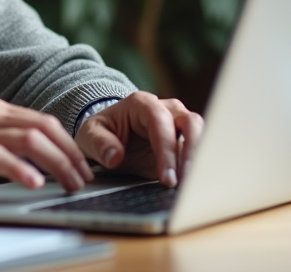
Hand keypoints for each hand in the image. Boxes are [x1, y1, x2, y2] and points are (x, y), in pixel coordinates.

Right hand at [0, 98, 93, 198]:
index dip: (68, 143)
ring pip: (31, 140)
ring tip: (69, 184)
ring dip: (57, 164)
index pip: (43, 121)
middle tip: (83, 177)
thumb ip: (3, 141)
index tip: (81, 165)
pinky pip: (2, 156)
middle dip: (70, 154)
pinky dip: (23, 169)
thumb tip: (40, 163)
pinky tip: (35, 183)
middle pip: (44, 128)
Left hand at [74, 92, 203, 187]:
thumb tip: (115, 156)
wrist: (109, 136)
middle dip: (191, 153)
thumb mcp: (89, 136)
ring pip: (201, 133)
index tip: (166, 177)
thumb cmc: (101, 133)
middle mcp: (165, 108)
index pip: (160, 121)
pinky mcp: (186, 140)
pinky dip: (201, 164)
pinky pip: (201, 148)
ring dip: (200, 158)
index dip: (166, 148)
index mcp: (141, 104)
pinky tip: (197, 184)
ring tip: (194, 185)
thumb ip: (99, 144)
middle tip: (185, 182)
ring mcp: (178, 122)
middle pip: (190, 122)